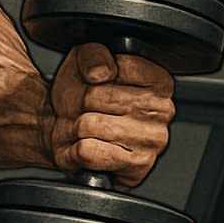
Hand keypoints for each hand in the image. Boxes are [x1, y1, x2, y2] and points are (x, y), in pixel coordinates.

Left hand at [48, 43, 174, 187]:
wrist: (61, 127)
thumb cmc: (78, 94)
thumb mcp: (82, 60)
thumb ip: (92, 54)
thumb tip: (102, 73)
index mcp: (159, 82)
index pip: (118, 67)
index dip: (95, 74)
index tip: (96, 82)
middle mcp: (163, 112)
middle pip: (98, 97)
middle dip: (81, 101)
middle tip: (85, 107)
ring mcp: (152, 142)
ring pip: (91, 124)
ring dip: (77, 126)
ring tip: (86, 126)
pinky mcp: (135, 168)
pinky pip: (88, 151)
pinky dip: (76, 149)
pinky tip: (87, 145)